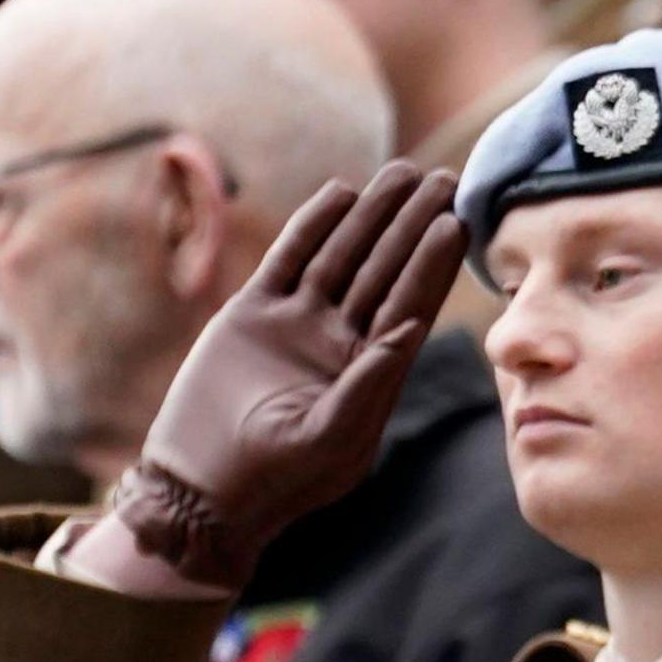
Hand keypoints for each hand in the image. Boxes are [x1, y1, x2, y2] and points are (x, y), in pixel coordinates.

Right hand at [95, 163, 464, 593]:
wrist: (203, 489)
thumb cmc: (277, 479)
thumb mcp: (332, 437)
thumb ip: (371, 384)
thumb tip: (411, 329)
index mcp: (372, 370)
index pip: (412, 302)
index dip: (434, 261)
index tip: (458, 219)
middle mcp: (341, 340)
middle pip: (385, 269)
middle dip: (413, 224)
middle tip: (444, 177)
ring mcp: (298, 324)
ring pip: (342, 255)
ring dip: (371, 215)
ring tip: (402, 172)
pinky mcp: (252, 315)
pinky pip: (290, 259)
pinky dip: (313, 225)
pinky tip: (341, 192)